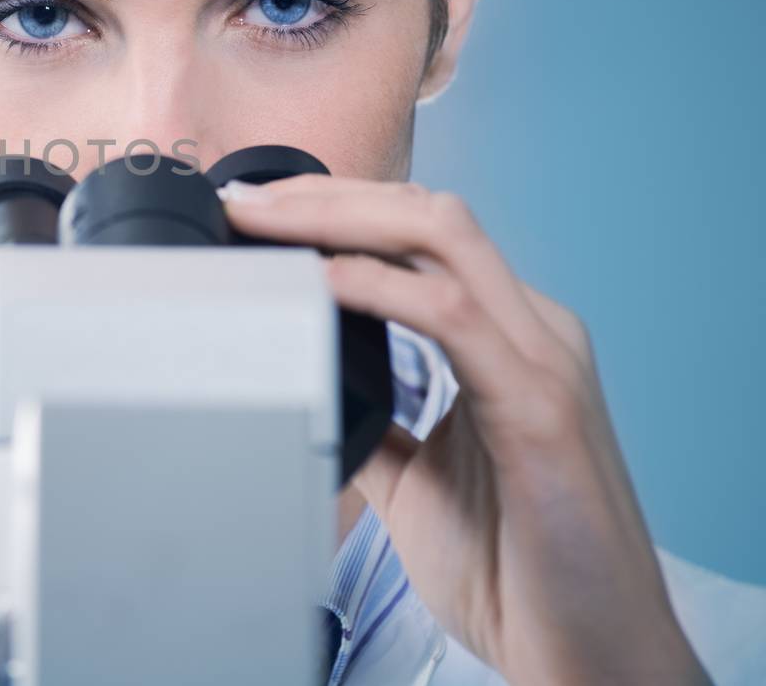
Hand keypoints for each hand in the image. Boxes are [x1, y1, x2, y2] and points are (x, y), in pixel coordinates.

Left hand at [220, 174, 709, 685]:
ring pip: (442, 236)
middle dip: (326, 193)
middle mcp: (530, 330)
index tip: (255, 212)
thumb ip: (376, 425)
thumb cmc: (517, 567)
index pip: (418, 236)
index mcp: (506, 339)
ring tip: (265, 220)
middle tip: (242, 199)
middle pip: (425, 213)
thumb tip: (309, 394)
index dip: (336, 209)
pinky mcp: (539, 406)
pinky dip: (378, 286)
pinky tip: (321, 281)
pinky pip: (450, 316)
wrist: (590, 653)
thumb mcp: (418, 481)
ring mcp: (541, 359)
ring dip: (341, 217)